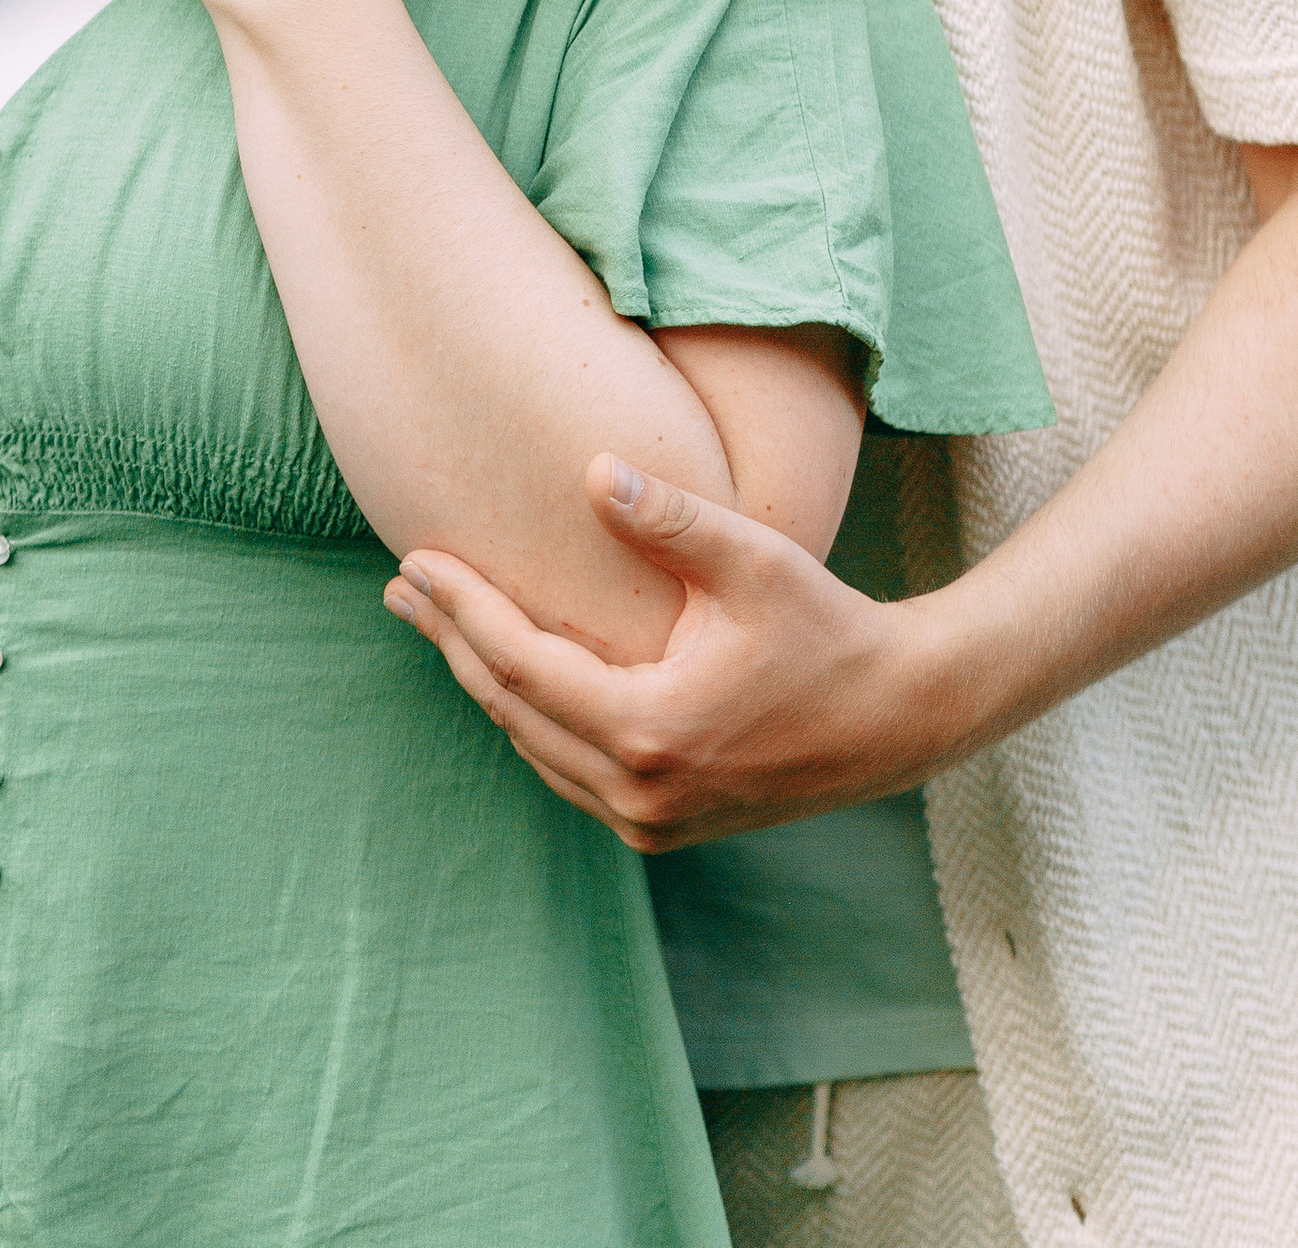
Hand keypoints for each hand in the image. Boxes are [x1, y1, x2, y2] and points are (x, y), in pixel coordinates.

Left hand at [383, 456, 937, 847]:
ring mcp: (650, 823)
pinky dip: (530, 719)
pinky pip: (568, 771)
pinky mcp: (665, 827)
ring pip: (535, 746)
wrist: (897, 716)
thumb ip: (668, 518)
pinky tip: (508, 673)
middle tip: (400, 587)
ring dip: (484, 681)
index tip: (414, 561)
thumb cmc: (826, 628)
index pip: (521, 664)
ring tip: (436, 621)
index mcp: (649, 732)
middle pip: (512, 709)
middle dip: (452, 642)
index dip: (462, 610)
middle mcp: (639, 795)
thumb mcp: (753, 561)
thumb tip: (588, 469)